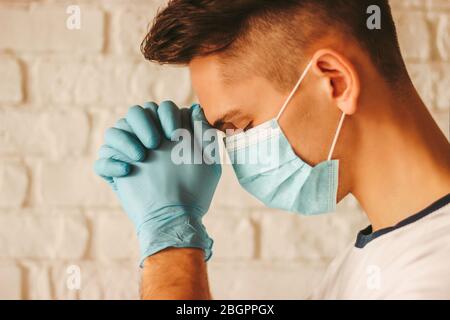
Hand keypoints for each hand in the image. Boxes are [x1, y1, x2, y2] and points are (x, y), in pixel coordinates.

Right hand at [94, 101, 221, 265]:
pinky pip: (102, 160)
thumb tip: (194, 109)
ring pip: (113, 131)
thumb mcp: (208, 160)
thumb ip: (204, 132)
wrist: (176, 219)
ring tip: (141, 157)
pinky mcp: (116, 174)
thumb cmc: (196, 190)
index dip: (167, 115)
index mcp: (167, 134)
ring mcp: (129, 156)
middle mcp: (146, 141)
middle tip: (154, 143)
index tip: (175, 135)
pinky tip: (127, 172)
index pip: (159, 108)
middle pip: (134, 112)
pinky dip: (111, 163)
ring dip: (124, 139)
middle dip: (143, 122)